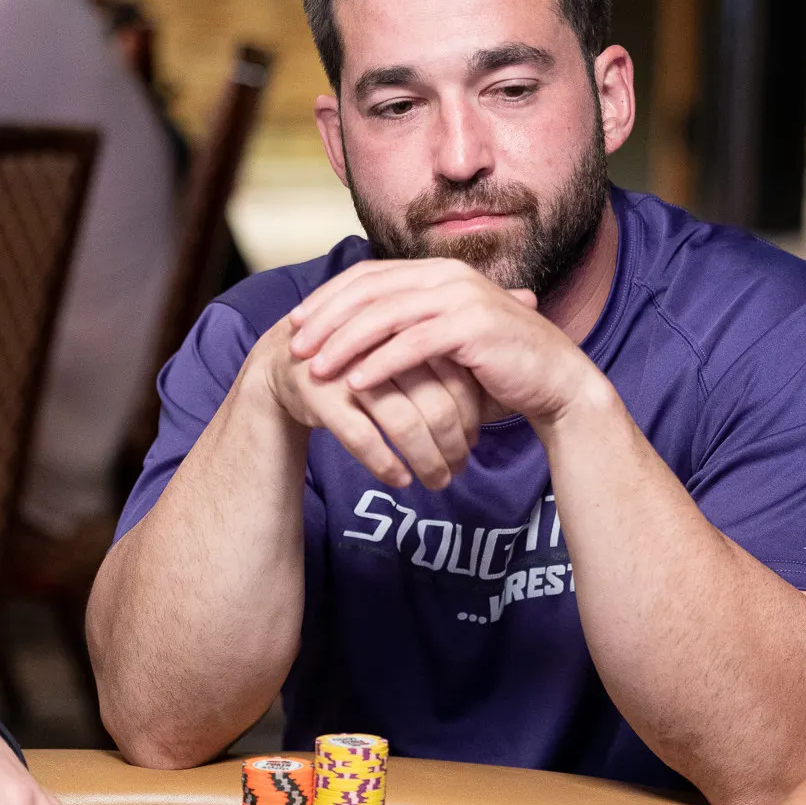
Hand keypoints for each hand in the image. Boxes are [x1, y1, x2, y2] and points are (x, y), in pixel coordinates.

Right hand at [253, 307, 484, 490]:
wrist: (285, 363)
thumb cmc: (362, 356)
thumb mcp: (409, 341)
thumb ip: (455, 343)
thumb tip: (520, 323)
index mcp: (408, 326)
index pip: (454, 374)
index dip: (471, 412)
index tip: (475, 440)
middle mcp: (381, 344)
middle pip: (433, 402)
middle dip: (453, 443)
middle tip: (462, 468)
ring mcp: (349, 368)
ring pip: (402, 423)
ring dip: (426, 459)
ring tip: (439, 482)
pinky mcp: (321, 395)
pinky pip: (362, 437)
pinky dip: (386, 463)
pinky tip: (401, 479)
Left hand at [288, 258, 597, 429]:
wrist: (555, 382)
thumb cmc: (497, 368)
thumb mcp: (446, 340)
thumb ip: (410, 328)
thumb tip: (358, 334)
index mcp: (439, 272)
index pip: (370, 275)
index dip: (329, 297)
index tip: (298, 323)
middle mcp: (448, 276)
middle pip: (369, 290)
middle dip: (326, 318)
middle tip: (295, 345)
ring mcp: (462, 297)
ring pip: (385, 315)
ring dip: (344, 342)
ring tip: (315, 367)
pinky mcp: (473, 327)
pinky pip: (414, 344)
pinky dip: (380, 362)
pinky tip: (355, 383)